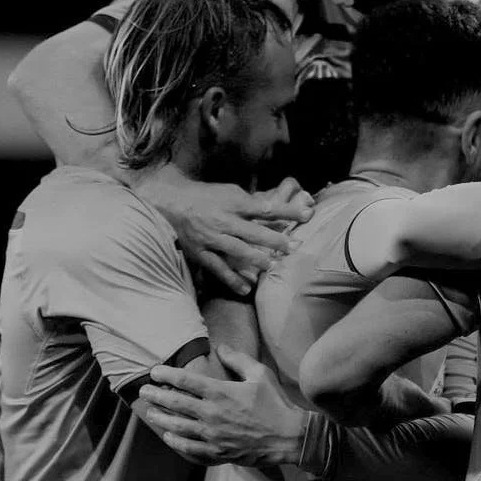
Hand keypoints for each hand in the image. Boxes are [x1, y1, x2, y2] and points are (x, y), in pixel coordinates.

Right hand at [134, 166, 313, 295]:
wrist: (173, 203)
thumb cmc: (208, 197)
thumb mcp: (232, 192)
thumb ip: (253, 204)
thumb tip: (278, 212)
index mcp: (234, 203)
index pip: (266, 207)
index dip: (287, 211)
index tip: (308, 213)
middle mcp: (224, 221)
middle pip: (254, 231)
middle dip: (276, 240)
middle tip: (294, 247)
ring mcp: (211, 238)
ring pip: (237, 250)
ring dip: (256, 259)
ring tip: (272, 266)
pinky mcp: (201, 252)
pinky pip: (217, 268)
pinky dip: (232, 279)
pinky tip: (246, 288)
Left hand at [140, 345, 308, 466]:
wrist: (287, 437)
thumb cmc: (275, 403)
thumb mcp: (260, 374)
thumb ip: (238, 359)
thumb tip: (221, 347)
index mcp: (220, 393)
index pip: (185, 381)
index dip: (166, 375)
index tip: (154, 372)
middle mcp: (212, 414)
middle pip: (175, 404)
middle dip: (157, 396)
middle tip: (144, 392)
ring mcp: (212, 435)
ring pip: (178, 427)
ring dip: (161, 419)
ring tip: (151, 414)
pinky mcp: (217, 451)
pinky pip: (190, 448)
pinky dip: (177, 442)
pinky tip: (169, 437)